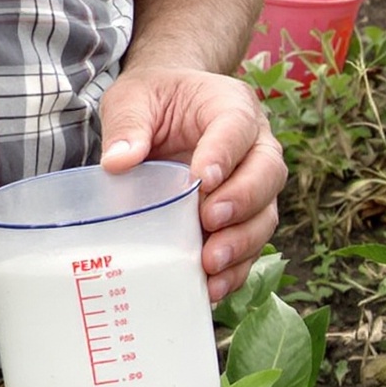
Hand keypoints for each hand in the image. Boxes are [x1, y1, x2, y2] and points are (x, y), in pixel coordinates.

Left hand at [97, 68, 284, 306]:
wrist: (167, 110)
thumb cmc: (154, 100)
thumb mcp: (133, 99)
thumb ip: (128, 125)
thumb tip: (117, 162)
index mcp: (230, 105)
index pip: (237, 127)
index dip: (225, 154)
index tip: (203, 179)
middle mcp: (255, 145)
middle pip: (267, 173)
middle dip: (242, 202)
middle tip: (209, 221)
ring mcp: (255, 183)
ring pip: (265, 214)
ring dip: (241, 243)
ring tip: (210, 262)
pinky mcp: (244, 216)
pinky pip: (250, 245)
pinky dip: (235, 269)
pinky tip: (211, 287)